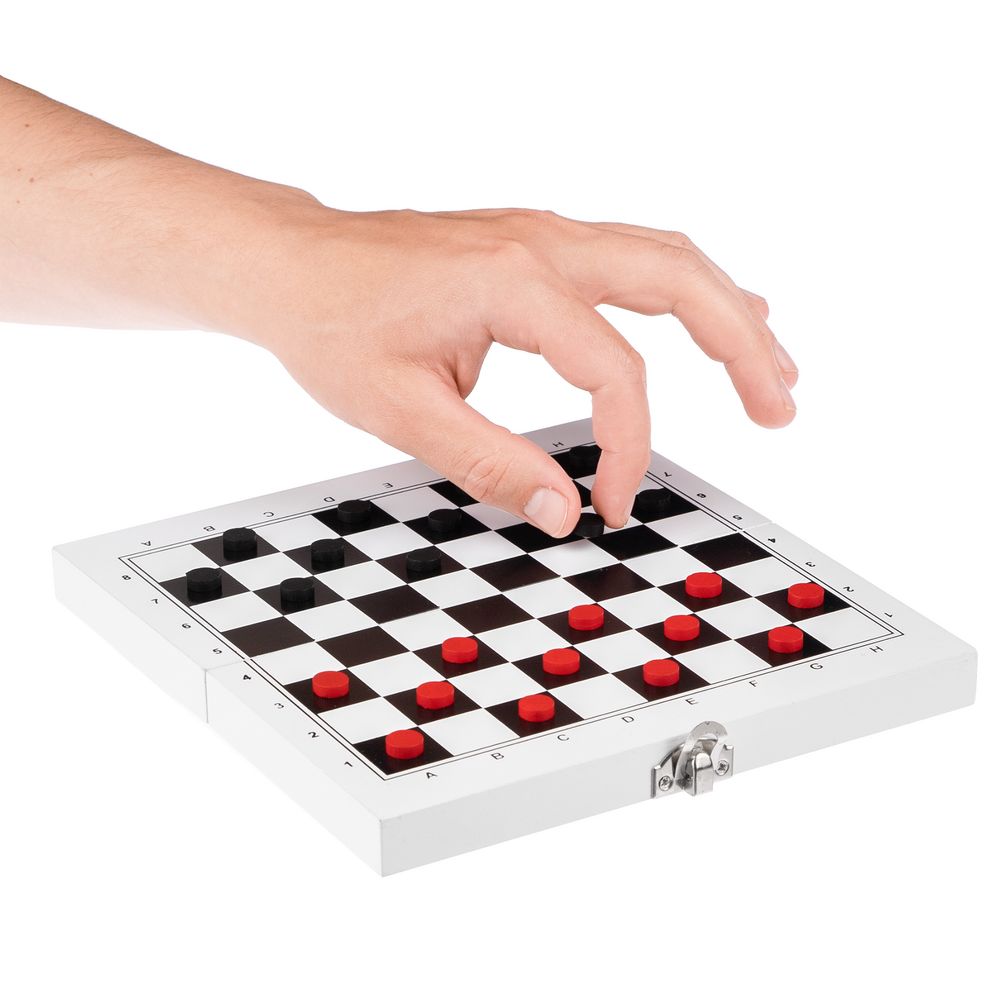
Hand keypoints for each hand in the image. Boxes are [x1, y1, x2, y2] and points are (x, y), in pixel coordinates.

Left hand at [234, 205, 797, 535]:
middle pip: (681, 280)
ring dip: (728, 310)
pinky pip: (634, 255)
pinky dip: (685, 289)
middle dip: (742, 347)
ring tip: (772, 366)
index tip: (612, 502)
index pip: (614, 368)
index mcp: (514, 282)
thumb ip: (487, 463)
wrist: (290, 265)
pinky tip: (711, 312)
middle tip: (780, 408)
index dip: (629, 445)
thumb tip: (560, 508)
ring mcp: (542, 235)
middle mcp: (542, 243)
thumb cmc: (331, 322)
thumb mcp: (400, 409)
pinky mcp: (534, 244)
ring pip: (668, 257)